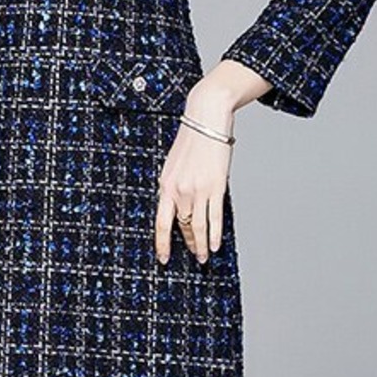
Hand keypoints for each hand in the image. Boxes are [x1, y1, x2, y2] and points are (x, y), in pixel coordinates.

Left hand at [154, 89, 234, 265]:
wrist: (206, 118)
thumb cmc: (192, 139)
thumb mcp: (173, 164)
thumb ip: (174, 185)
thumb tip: (179, 207)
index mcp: (165, 185)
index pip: (161, 222)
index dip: (162, 243)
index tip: (164, 258)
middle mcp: (178, 190)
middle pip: (182, 226)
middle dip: (188, 245)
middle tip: (194, 257)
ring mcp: (197, 189)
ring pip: (197, 226)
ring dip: (201, 245)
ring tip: (204, 257)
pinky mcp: (215, 186)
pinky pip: (214, 217)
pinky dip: (214, 234)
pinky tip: (215, 244)